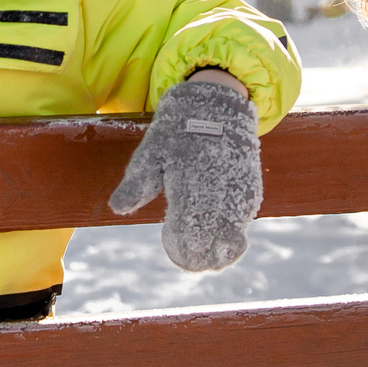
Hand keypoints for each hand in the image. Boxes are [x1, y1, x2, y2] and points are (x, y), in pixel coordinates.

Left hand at [108, 76, 261, 271]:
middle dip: (197, 258)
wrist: (217, 108)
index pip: (187, 238)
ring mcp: (239, 196)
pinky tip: (214, 227)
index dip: (178, 251)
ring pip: (231, 241)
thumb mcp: (150, 154)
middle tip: (185, 254)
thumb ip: (135, 184)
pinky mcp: (251, 193)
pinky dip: (228, 233)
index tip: (171, 247)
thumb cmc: (176, 134)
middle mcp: (219, 196)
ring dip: (215, 248)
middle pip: (212, 249)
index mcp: (190, 188)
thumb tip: (117, 208)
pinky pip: (242, 226)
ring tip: (199, 243)